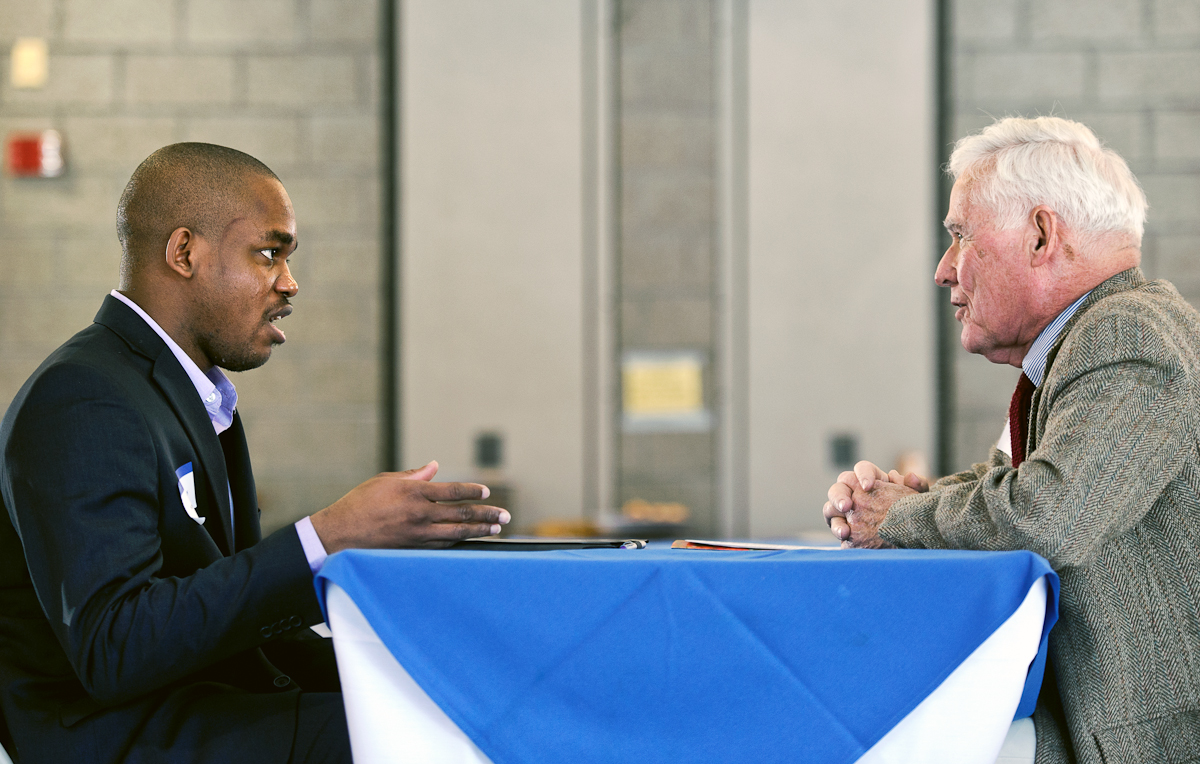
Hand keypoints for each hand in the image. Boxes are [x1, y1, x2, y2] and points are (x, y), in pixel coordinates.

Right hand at [309, 461, 509, 553]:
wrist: (340, 533)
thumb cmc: (361, 502)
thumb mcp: (386, 480)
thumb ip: (415, 476)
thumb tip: (434, 466)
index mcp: (414, 492)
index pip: (453, 491)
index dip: (473, 491)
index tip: (487, 492)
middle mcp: (420, 514)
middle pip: (461, 514)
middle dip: (486, 515)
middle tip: (505, 516)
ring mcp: (417, 534)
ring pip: (456, 533)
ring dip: (478, 531)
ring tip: (495, 529)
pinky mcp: (412, 548)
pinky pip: (442, 546)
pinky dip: (459, 543)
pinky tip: (470, 541)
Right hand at [824, 460, 923, 547]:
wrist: (906, 536)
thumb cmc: (909, 511)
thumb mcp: (917, 498)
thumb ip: (917, 486)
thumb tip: (909, 477)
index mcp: (871, 479)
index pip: (862, 468)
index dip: (862, 475)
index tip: (868, 486)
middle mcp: (853, 492)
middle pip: (839, 486)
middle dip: (839, 496)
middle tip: (847, 506)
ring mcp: (844, 511)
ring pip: (830, 507)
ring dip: (834, 516)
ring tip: (843, 529)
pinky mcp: (843, 527)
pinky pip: (834, 526)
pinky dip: (838, 530)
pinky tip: (845, 537)